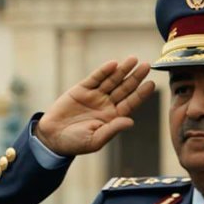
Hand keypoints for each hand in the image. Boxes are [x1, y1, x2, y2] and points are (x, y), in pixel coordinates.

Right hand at [35, 56, 154, 156]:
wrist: (51, 137)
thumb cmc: (74, 143)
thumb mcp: (95, 140)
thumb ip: (112, 129)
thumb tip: (130, 121)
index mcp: (112, 117)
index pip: (130, 103)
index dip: (141, 94)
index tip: (151, 84)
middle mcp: (106, 104)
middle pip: (124, 88)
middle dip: (135, 77)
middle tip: (147, 66)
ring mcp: (94, 96)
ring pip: (112, 80)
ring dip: (122, 70)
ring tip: (133, 59)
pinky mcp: (81, 89)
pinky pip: (95, 78)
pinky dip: (103, 71)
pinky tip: (113, 64)